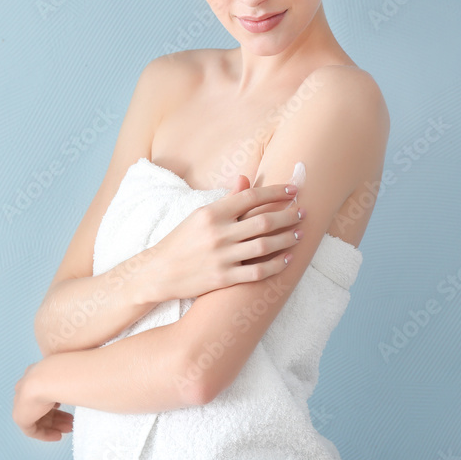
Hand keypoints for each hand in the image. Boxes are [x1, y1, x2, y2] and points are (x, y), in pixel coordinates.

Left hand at [13, 362, 72, 441]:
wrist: (45, 379)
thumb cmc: (60, 372)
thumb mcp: (66, 375)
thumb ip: (67, 380)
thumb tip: (79, 381)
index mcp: (33, 376)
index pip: (43, 393)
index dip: (55, 402)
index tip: (65, 406)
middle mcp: (25, 389)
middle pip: (40, 407)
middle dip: (57, 415)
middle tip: (71, 421)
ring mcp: (20, 404)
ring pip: (37, 418)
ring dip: (54, 425)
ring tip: (69, 428)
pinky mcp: (20, 418)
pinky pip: (32, 430)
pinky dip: (45, 434)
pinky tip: (58, 436)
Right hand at [147, 174, 303, 301]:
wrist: (158, 272)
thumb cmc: (180, 241)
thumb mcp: (199, 216)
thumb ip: (226, 200)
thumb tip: (245, 180)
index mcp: (211, 213)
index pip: (250, 197)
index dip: (275, 193)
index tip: (292, 191)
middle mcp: (218, 233)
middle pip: (263, 221)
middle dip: (287, 216)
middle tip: (302, 213)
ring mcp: (221, 257)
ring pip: (265, 246)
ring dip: (286, 239)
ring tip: (299, 234)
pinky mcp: (223, 278)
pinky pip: (257, 272)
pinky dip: (276, 265)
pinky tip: (287, 259)